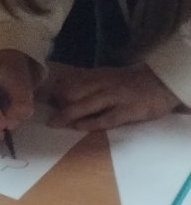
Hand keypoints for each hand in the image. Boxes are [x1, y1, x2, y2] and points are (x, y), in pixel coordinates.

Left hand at [48, 63, 180, 130]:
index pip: (68, 82)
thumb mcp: (106, 76)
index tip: (45, 102)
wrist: (160, 83)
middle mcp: (102, 85)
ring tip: (54, 123)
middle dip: (57, 104)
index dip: (54, 92)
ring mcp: (115, 97)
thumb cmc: (129, 82)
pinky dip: (91, 123)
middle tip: (48, 115)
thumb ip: (86, 82)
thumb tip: (60, 90)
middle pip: (72, 92)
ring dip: (68, 114)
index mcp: (95, 76)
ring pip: (86, 104)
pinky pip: (106, 118)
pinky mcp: (128, 111)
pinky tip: (79, 127)